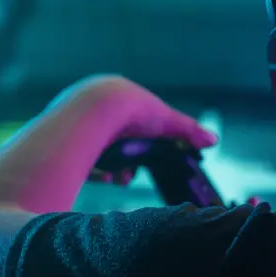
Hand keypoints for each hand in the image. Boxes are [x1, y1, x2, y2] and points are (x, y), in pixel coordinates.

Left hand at [74, 75, 218, 185]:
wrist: (96, 110)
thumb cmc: (133, 111)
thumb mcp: (165, 121)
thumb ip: (188, 131)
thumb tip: (213, 140)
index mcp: (117, 97)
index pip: (130, 127)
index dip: (140, 149)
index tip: (144, 166)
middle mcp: (93, 106)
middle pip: (113, 142)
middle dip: (125, 163)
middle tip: (128, 178)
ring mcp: (75, 119)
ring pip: (95, 151)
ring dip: (109, 168)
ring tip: (115, 179)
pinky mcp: (62, 134)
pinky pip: (77, 157)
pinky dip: (91, 169)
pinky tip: (101, 178)